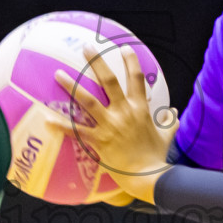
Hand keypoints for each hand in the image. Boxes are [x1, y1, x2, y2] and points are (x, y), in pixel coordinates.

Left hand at [55, 45, 177, 202]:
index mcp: (140, 109)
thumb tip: (175, 113)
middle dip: (97, 61)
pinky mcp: (99, 141)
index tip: (124, 48)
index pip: (137, 79)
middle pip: (109, 81)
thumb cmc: (156, 157)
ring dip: (71, 86)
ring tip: (58, 74)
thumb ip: (170, 122)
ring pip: (87, 100)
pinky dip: (61, 126)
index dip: (131, 61)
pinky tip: (47, 120)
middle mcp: (124, 112)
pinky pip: (76, 132)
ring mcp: (110, 125)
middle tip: (86, 47)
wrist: (148, 175)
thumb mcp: (167, 136)